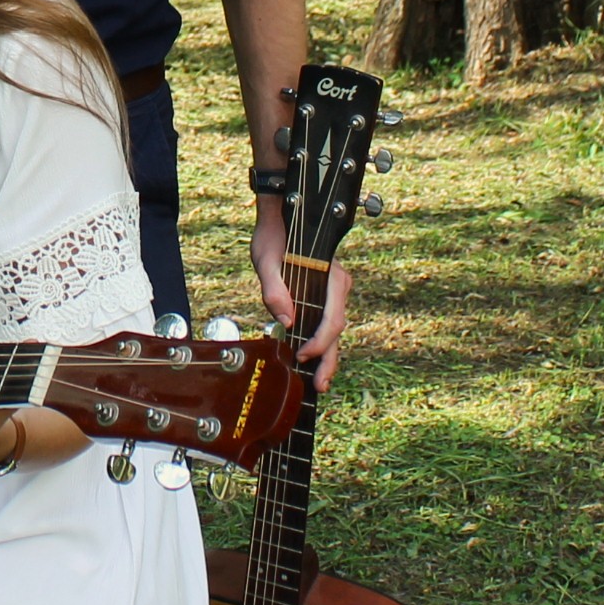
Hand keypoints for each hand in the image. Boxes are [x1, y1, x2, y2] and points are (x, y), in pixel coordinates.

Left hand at [252, 203, 351, 392]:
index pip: (332, 319)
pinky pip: (325, 324)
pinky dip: (320, 344)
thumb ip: (274, 289)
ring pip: (333, 331)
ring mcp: (332, 293)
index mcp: (331, 278)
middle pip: (337, 330)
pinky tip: (311, 361)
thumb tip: (285, 322)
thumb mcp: (266, 259)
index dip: (319, 342)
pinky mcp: (323, 297)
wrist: (279, 218)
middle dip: (328, 360)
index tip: (303, 356)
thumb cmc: (273, 236)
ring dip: (325, 356)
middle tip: (319, 386)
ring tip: (317, 382)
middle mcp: (337, 287)